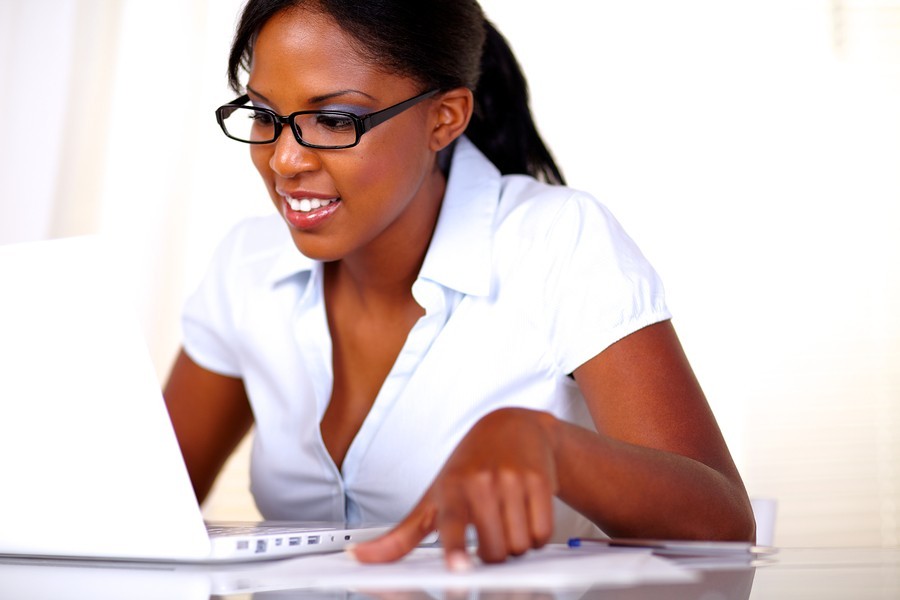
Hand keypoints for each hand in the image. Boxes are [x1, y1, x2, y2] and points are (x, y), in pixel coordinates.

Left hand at [349, 408, 559, 569]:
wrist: (511, 426)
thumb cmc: (468, 465)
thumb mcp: (432, 496)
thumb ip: (400, 535)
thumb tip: (358, 558)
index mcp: (451, 488)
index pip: (452, 524)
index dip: (456, 548)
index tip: (459, 567)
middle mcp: (481, 482)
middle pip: (494, 551)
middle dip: (494, 553)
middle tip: (489, 529)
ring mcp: (512, 480)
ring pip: (520, 545)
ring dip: (516, 544)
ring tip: (507, 518)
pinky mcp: (540, 481)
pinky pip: (543, 532)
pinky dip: (537, 535)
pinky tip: (525, 514)